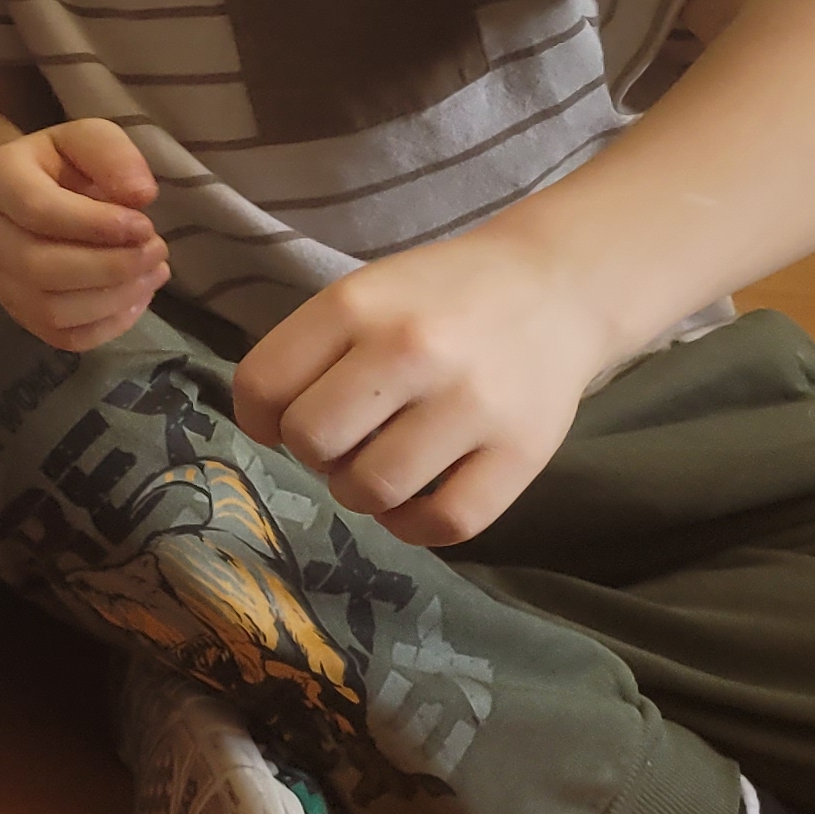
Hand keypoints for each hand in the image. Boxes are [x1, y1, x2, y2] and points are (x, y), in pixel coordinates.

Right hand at [0, 118, 165, 349]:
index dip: (97, 224)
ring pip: (51, 310)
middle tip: (157, 250)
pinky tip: (135, 298)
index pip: (38, 210)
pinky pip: (62, 337)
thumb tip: (139, 196)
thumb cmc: (62, 164)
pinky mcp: (17, 312)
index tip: (145, 224)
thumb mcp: (87, 138)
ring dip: (115, 298)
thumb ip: (113, 155)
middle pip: (39, 268)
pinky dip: (108, 326)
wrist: (27, 192)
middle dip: (110, 266)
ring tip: (154, 272)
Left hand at [233, 226, 621, 546]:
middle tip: (340, 440)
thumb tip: (267, 428)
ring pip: (372, 489)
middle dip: (312, 451)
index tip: (279, 420)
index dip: (258, 416)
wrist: (556, 287)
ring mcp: (472, 405)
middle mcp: (411, 350)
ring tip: (376, 466)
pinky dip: (412, 527)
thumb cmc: (441, 296)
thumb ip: (311, 349)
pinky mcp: (523, 454)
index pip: (262, 385)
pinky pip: (445, 524)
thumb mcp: (363, 292)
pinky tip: (410, 503)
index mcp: (356, 305)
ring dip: (358, 491)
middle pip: (311, 440)